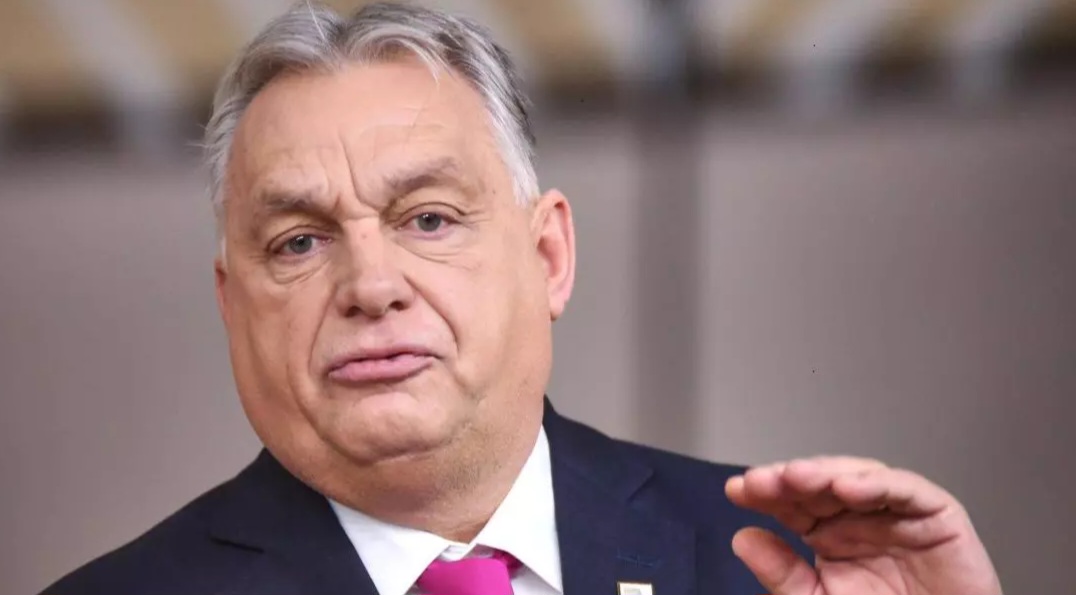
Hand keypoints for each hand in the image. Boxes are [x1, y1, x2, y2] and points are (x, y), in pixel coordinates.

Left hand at [725, 457, 1001, 594]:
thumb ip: (783, 575)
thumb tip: (741, 538)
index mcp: (828, 534)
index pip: (792, 502)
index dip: (766, 492)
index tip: (737, 490)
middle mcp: (860, 517)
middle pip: (820, 484)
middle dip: (789, 479)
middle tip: (762, 481)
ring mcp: (897, 512)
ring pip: (859, 477)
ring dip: (827, 473)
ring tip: (796, 477)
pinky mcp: (937, 514)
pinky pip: (906, 490)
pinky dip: (878, 484)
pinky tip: (847, 487)